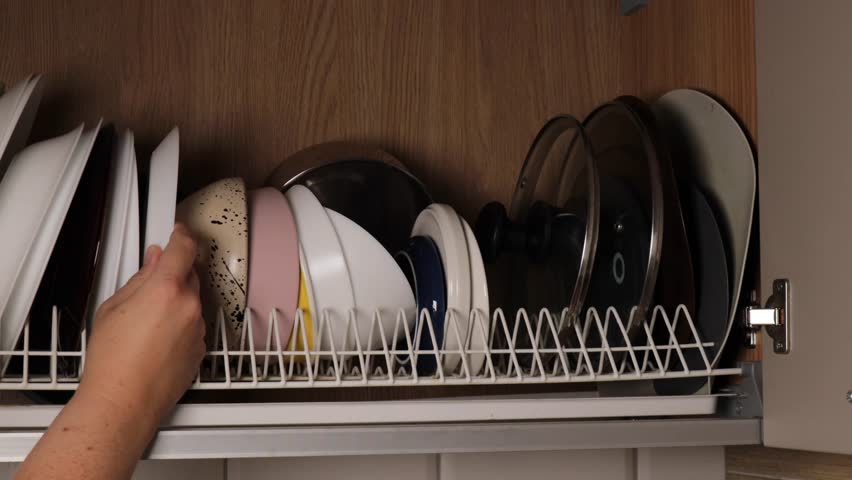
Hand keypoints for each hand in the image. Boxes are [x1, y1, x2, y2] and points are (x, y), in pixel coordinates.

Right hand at [79, 224, 204, 422]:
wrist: (125, 400)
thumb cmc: (113, 361)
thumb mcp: (114, 307)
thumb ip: (140, 278)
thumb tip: (153, 262)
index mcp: (166, 289)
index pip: (184, 248)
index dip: (181, 235)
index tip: (179, 231)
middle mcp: (189, 305)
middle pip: (190, 274)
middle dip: (174, 273)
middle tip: (152, 282)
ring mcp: (198, 327)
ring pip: (193, 301)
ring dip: (178, 301)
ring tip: (147, 322)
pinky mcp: (201, 347)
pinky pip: (194, 325)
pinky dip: (182, 324)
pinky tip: (157, 339)